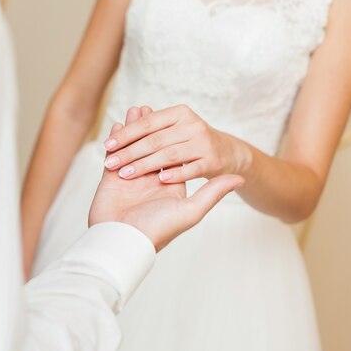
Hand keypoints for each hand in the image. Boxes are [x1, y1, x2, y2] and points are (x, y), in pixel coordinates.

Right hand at [89, 107, 243, 250]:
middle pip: (150, 146)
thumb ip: (213, 192)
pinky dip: (115, 139)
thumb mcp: (190, 212)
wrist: (123, 242)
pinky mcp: (111, 179)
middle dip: (149, 127)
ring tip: (136, 109)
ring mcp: (128, 177)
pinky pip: (113, 154)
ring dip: (133, 128)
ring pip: (131, 146)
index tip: (177, 121)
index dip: (173, 137)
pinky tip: (117, 125)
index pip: (173, 154)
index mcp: (168, 184)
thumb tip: (240, 179)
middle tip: (149, 108)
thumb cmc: (157, 231)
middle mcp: (149, 179)